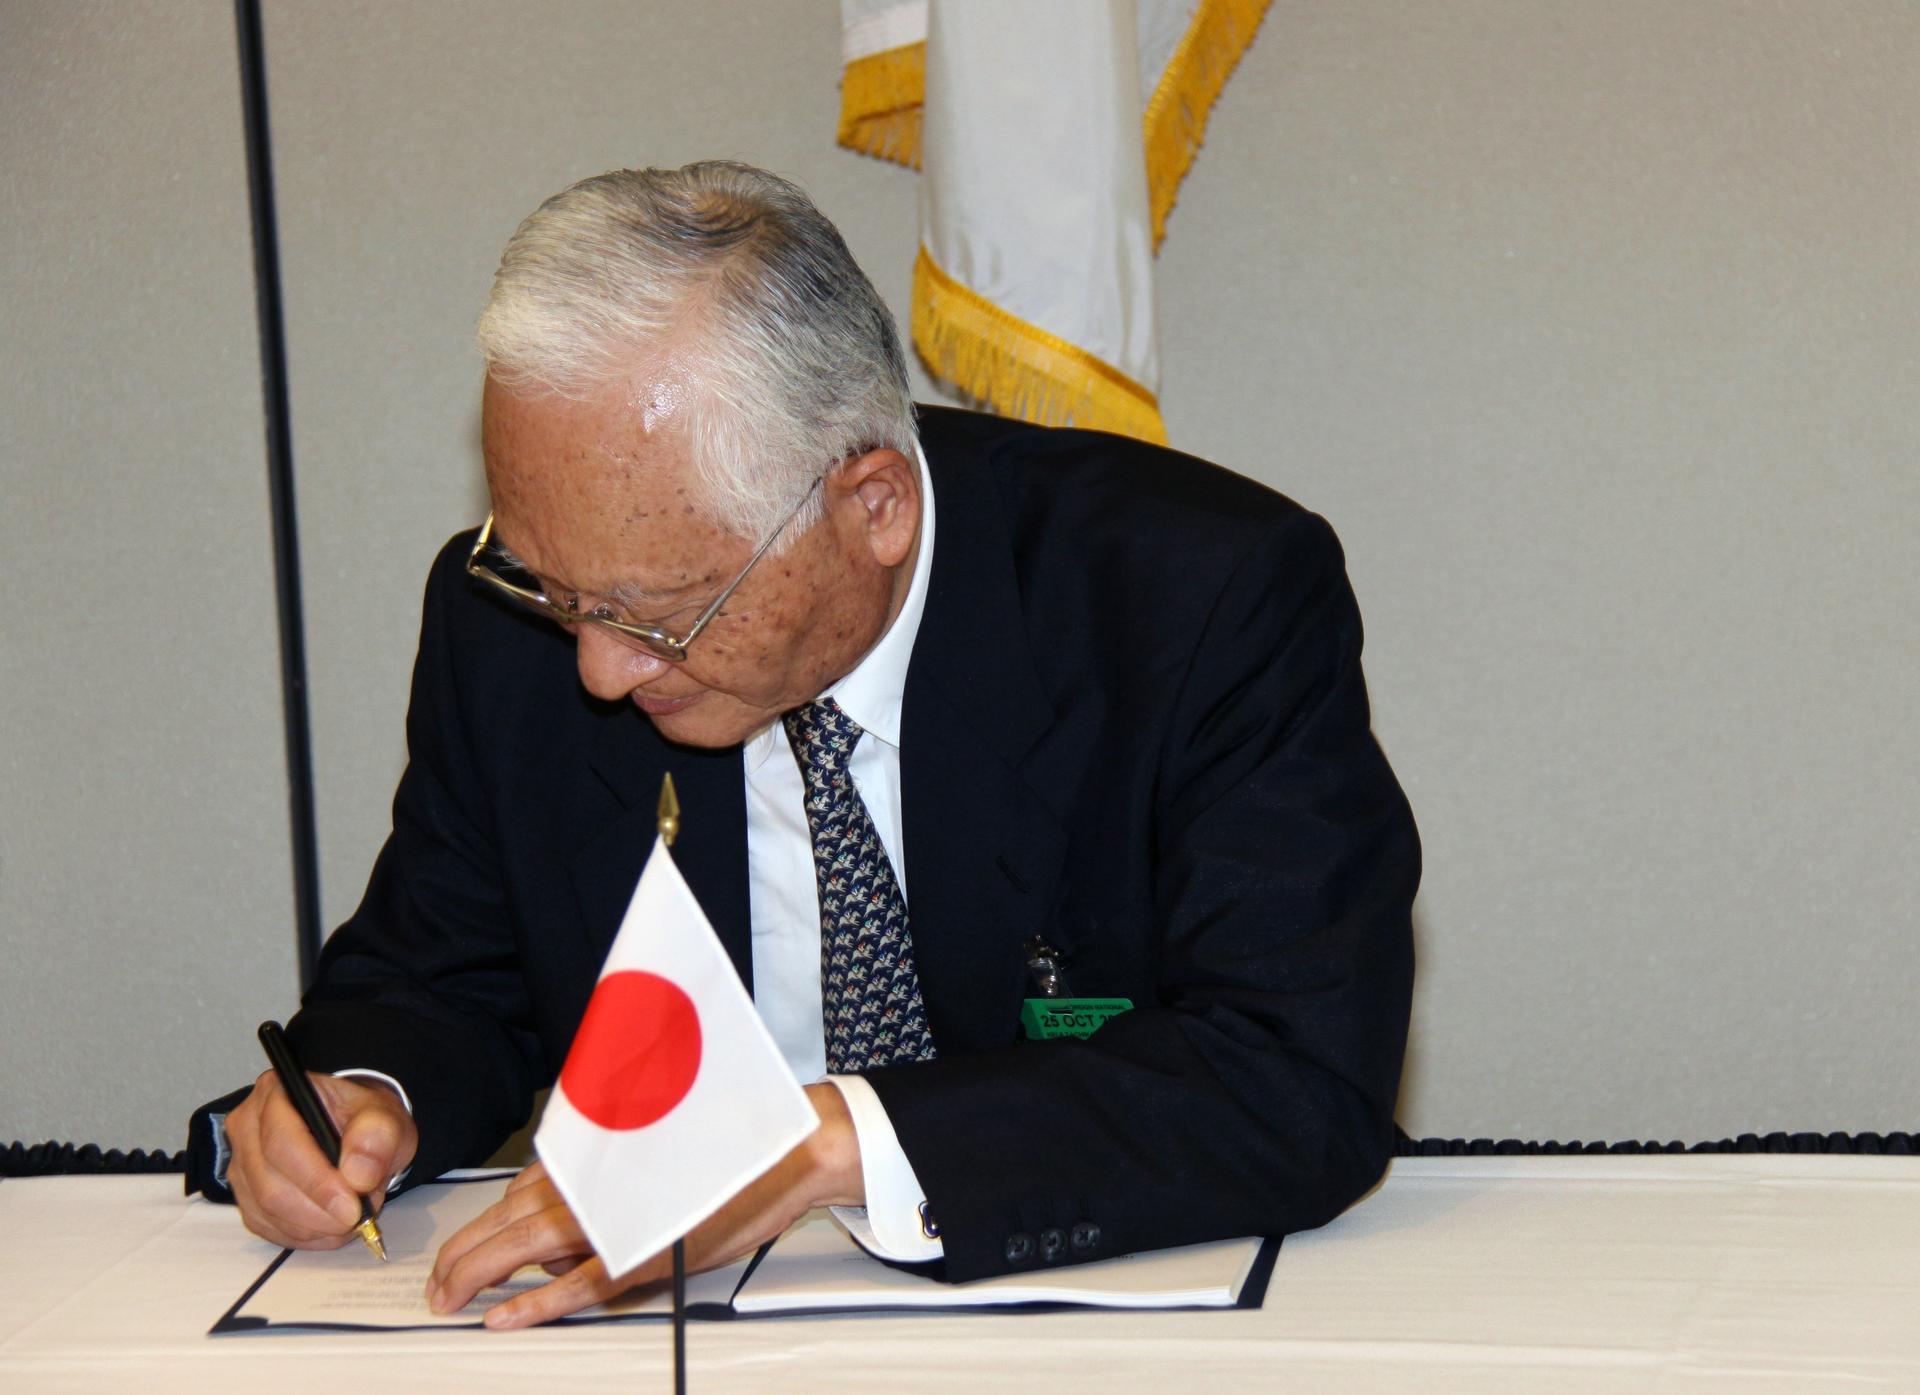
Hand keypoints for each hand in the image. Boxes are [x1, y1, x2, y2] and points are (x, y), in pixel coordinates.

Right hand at [225, 1068, 417, 1248]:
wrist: (355, 1132)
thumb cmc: (363, 1121)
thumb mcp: (385, 1118)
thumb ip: (377, 1137)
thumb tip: (358, 1176)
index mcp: (277, 1093)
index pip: (282, 1142)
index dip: (316, 1181)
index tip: (352, 1206)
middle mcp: (247, 1127)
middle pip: (270, 1184)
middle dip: (319, 1210)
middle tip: (359, 1216)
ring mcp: (241, 1166)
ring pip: (267, 1212)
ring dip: (315, 1225)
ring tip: (352, 1216)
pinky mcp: (246, 1198)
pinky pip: (269, 1228)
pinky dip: (306, 1236)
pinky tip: (332, 1227)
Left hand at [428, 1081, 862, 1328]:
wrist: (785, 1151)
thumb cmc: (726, 1152)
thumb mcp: (651, 1155)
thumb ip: (602, 1174)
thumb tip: (557, 1198)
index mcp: (595, 1157)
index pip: (514, 1196)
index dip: (477, 1230)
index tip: (456, 1254)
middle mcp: (596, 1181)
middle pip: (504, 1222)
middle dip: (460, 1260)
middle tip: (437, 1289)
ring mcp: (616, 1217)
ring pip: (523, 1248)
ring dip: (478, 1276)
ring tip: (450, 1299)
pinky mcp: (642, 1253)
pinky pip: (574, 1284)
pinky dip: (534, 1302)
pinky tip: (503, 1316)